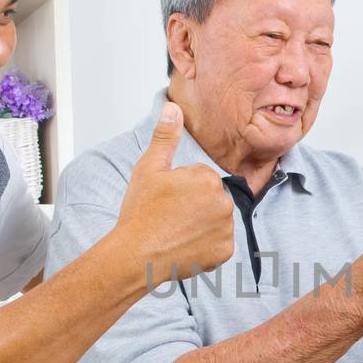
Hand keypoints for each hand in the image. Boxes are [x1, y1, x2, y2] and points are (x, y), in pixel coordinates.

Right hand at [116, 102, 234, 281]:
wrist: (135, 255)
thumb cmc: (140, 212)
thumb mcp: (149, 168)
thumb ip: (165, 137)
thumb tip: (172, 107)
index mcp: (208, 178)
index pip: (201, 177)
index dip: (181, 188)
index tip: (166, 199)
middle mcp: (223, 202)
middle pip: (211, 198)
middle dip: (195, 205)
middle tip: (169, 216)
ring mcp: (226, 229)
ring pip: (216, 220)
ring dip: (201, 225)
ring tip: (176, 231)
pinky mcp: (225, 251)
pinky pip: (219, 244)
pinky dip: (205, 246)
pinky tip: (185, 246)